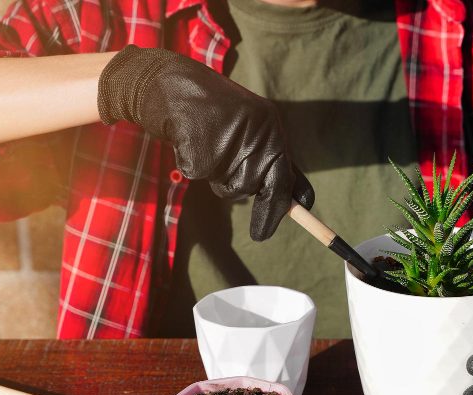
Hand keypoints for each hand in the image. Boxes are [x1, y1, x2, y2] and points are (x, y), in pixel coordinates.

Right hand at [97, 46, 313, 240]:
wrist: (171, 84)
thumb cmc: (215, 111)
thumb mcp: (255, 128)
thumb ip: (275, 161)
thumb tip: (301, 200)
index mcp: (271, 128)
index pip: (285, 178)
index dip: (283, 208)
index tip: (273, 231)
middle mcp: (254, 137)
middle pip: (253, 187)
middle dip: (255, 204)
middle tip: (255, 224)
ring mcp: (226, 146)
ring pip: (227, 188)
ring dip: (218, 176)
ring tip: (209, 144)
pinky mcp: (199, 155)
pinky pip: (200, 176)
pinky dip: (194, 165)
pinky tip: (191, 141)